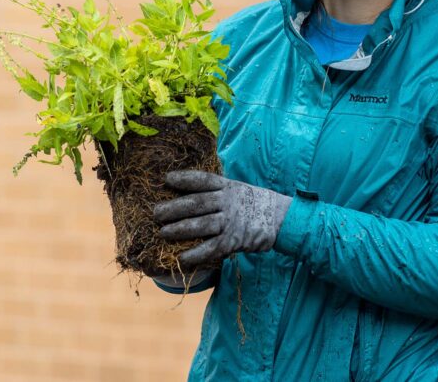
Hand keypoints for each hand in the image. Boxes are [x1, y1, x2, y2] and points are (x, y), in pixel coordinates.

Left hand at [153, 171, 291, 266]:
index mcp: (228, 186)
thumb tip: (190, 192)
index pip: (203, 180)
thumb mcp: (239, 189)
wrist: (282, 219)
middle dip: (173, 208)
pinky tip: (182, 257)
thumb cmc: (256, 203)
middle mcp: (228, 201)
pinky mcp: (235, 240)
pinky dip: (196, 253)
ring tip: (162, 232)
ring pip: (201, 225)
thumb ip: (218, 190)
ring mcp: (232, 221)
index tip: (166, 179)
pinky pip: (212, 247)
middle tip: (155, 213)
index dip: (184, 179)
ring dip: (179, 229)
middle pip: (196, 203)